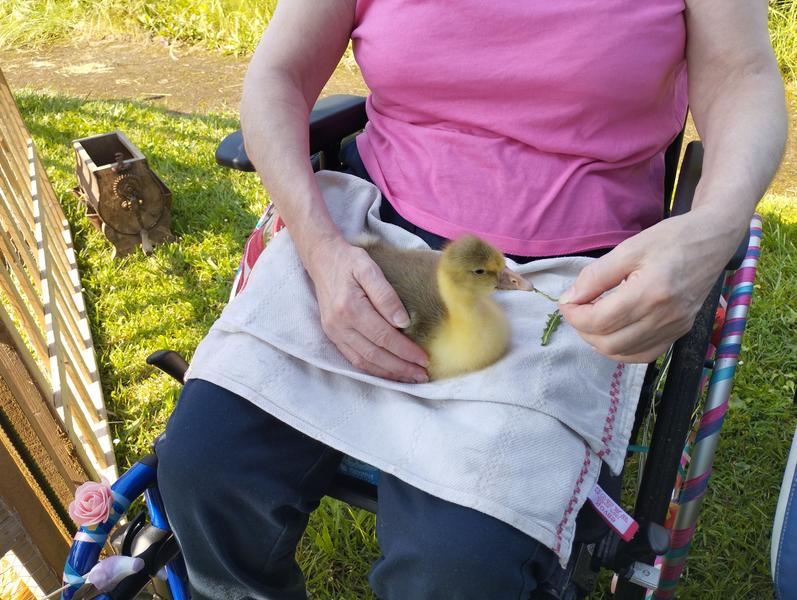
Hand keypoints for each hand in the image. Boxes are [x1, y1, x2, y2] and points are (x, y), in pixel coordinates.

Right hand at [305, 236, 428, 381]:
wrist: (322, 259)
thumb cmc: (349, 261)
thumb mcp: (369, 268)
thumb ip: (386, 295)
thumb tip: (402, 322)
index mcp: (350, 308)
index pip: (384, 337)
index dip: (405, 351)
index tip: (424, 359)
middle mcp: (339, 325)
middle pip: (375, 355)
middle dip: (401, 368)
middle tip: (422, 375)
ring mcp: (334, 333)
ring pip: (364, 362)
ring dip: (388, 374)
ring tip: (410, 378)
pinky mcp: (333, 336)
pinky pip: (354, 359)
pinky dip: (373, 370)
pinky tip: (389, 373)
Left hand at [558, 209, 743, 362]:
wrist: (713, 240)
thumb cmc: (671, 238)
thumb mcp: (629, 248)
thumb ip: (596, 275)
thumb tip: (570, 299)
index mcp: (651, 293)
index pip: (600, 320)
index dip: (574, 315)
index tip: (566, 301)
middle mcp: (665, 317)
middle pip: (608, 342)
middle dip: (583, 329)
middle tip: (576, 309)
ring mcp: (675, 328)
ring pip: (623, 353)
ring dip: (598, 341)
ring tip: (591, 318)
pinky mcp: (679, 332)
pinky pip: (643, 355)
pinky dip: (620, 349)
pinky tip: (612, 331)